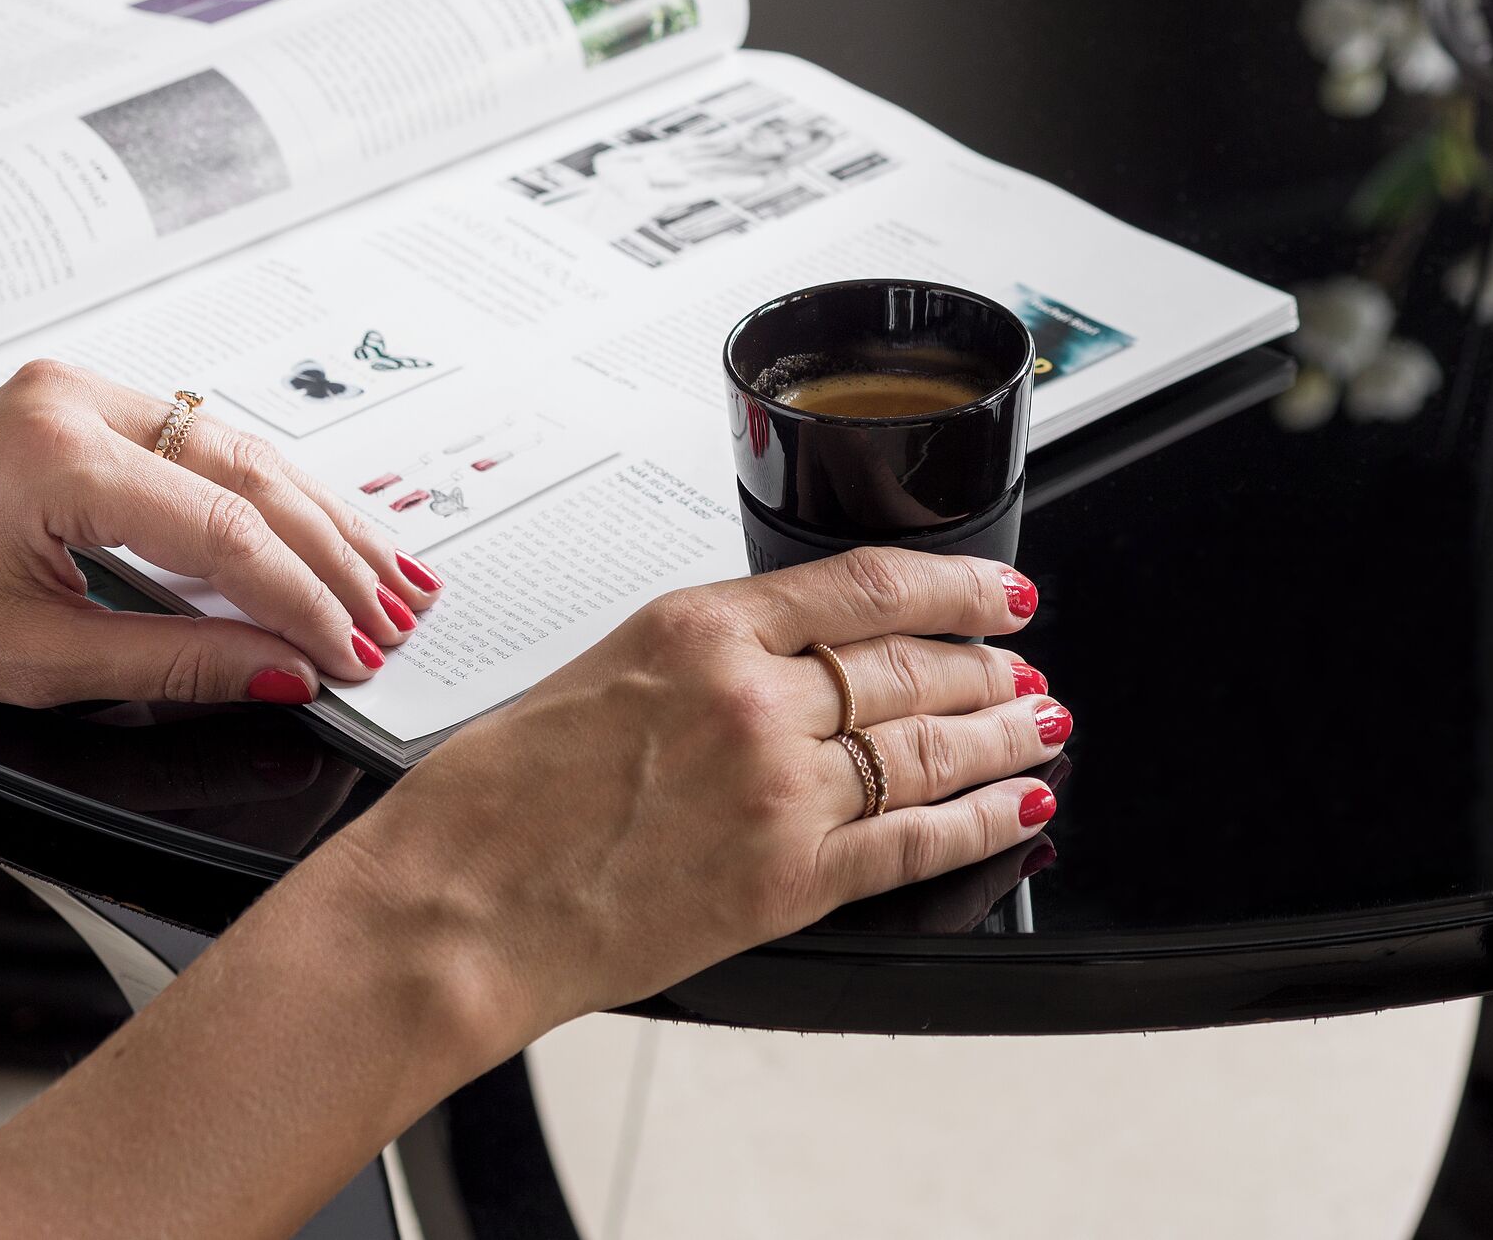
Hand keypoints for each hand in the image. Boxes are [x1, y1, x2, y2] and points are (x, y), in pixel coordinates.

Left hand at [0, 360, 433, 705]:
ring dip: (312, 518)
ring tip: (384, 575)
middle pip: (252, 472)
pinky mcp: (80, 407)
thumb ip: (175, 661)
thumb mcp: (34, 659)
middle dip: (332, 552)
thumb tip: (281, 672)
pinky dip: (258, 498)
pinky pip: (198, 447)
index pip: (226, 529)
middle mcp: (77, 400)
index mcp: (58, 454)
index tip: (352, 652)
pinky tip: (309, 531)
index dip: (304, 599)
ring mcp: (80, 392)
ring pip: (237, 450)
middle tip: (394, 615)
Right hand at [317, 546, 1066, 1058]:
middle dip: (985, 666)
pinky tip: (1019, 807)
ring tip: (1041, 723)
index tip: (996, 589)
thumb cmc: (495, 800)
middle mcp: (753, 699)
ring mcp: (778, 790)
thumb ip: (705, 654)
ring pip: (930, 749)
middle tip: (1023, 665)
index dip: (956, 586)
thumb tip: (783, 656)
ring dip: (1003, 736)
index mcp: (701, 626)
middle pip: (911, 666)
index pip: (869, 585)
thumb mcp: (602, 668)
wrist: (451, 908)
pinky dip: (982, 823)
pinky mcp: (788, 880)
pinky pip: (915, 842)